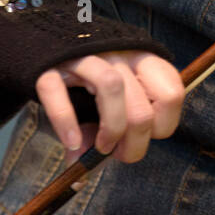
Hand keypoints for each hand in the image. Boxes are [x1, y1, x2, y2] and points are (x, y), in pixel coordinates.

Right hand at [36, 49, 184, 163]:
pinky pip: (57, 90)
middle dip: (133, 141)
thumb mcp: (112, 98)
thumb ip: (110, 130)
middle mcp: (118, 53)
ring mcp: (84, 55)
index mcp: (143, 58)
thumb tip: (84, 175)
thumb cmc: (87, 77)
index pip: (172, 94)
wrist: (42, 39)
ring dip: (111, 128)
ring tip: (101, 147)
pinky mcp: (49, 64)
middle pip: (141, 103)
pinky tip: (72, 142)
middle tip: (116, 151)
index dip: (161, 126)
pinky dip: (66, 121)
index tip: (143, 138)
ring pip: (111, 86)